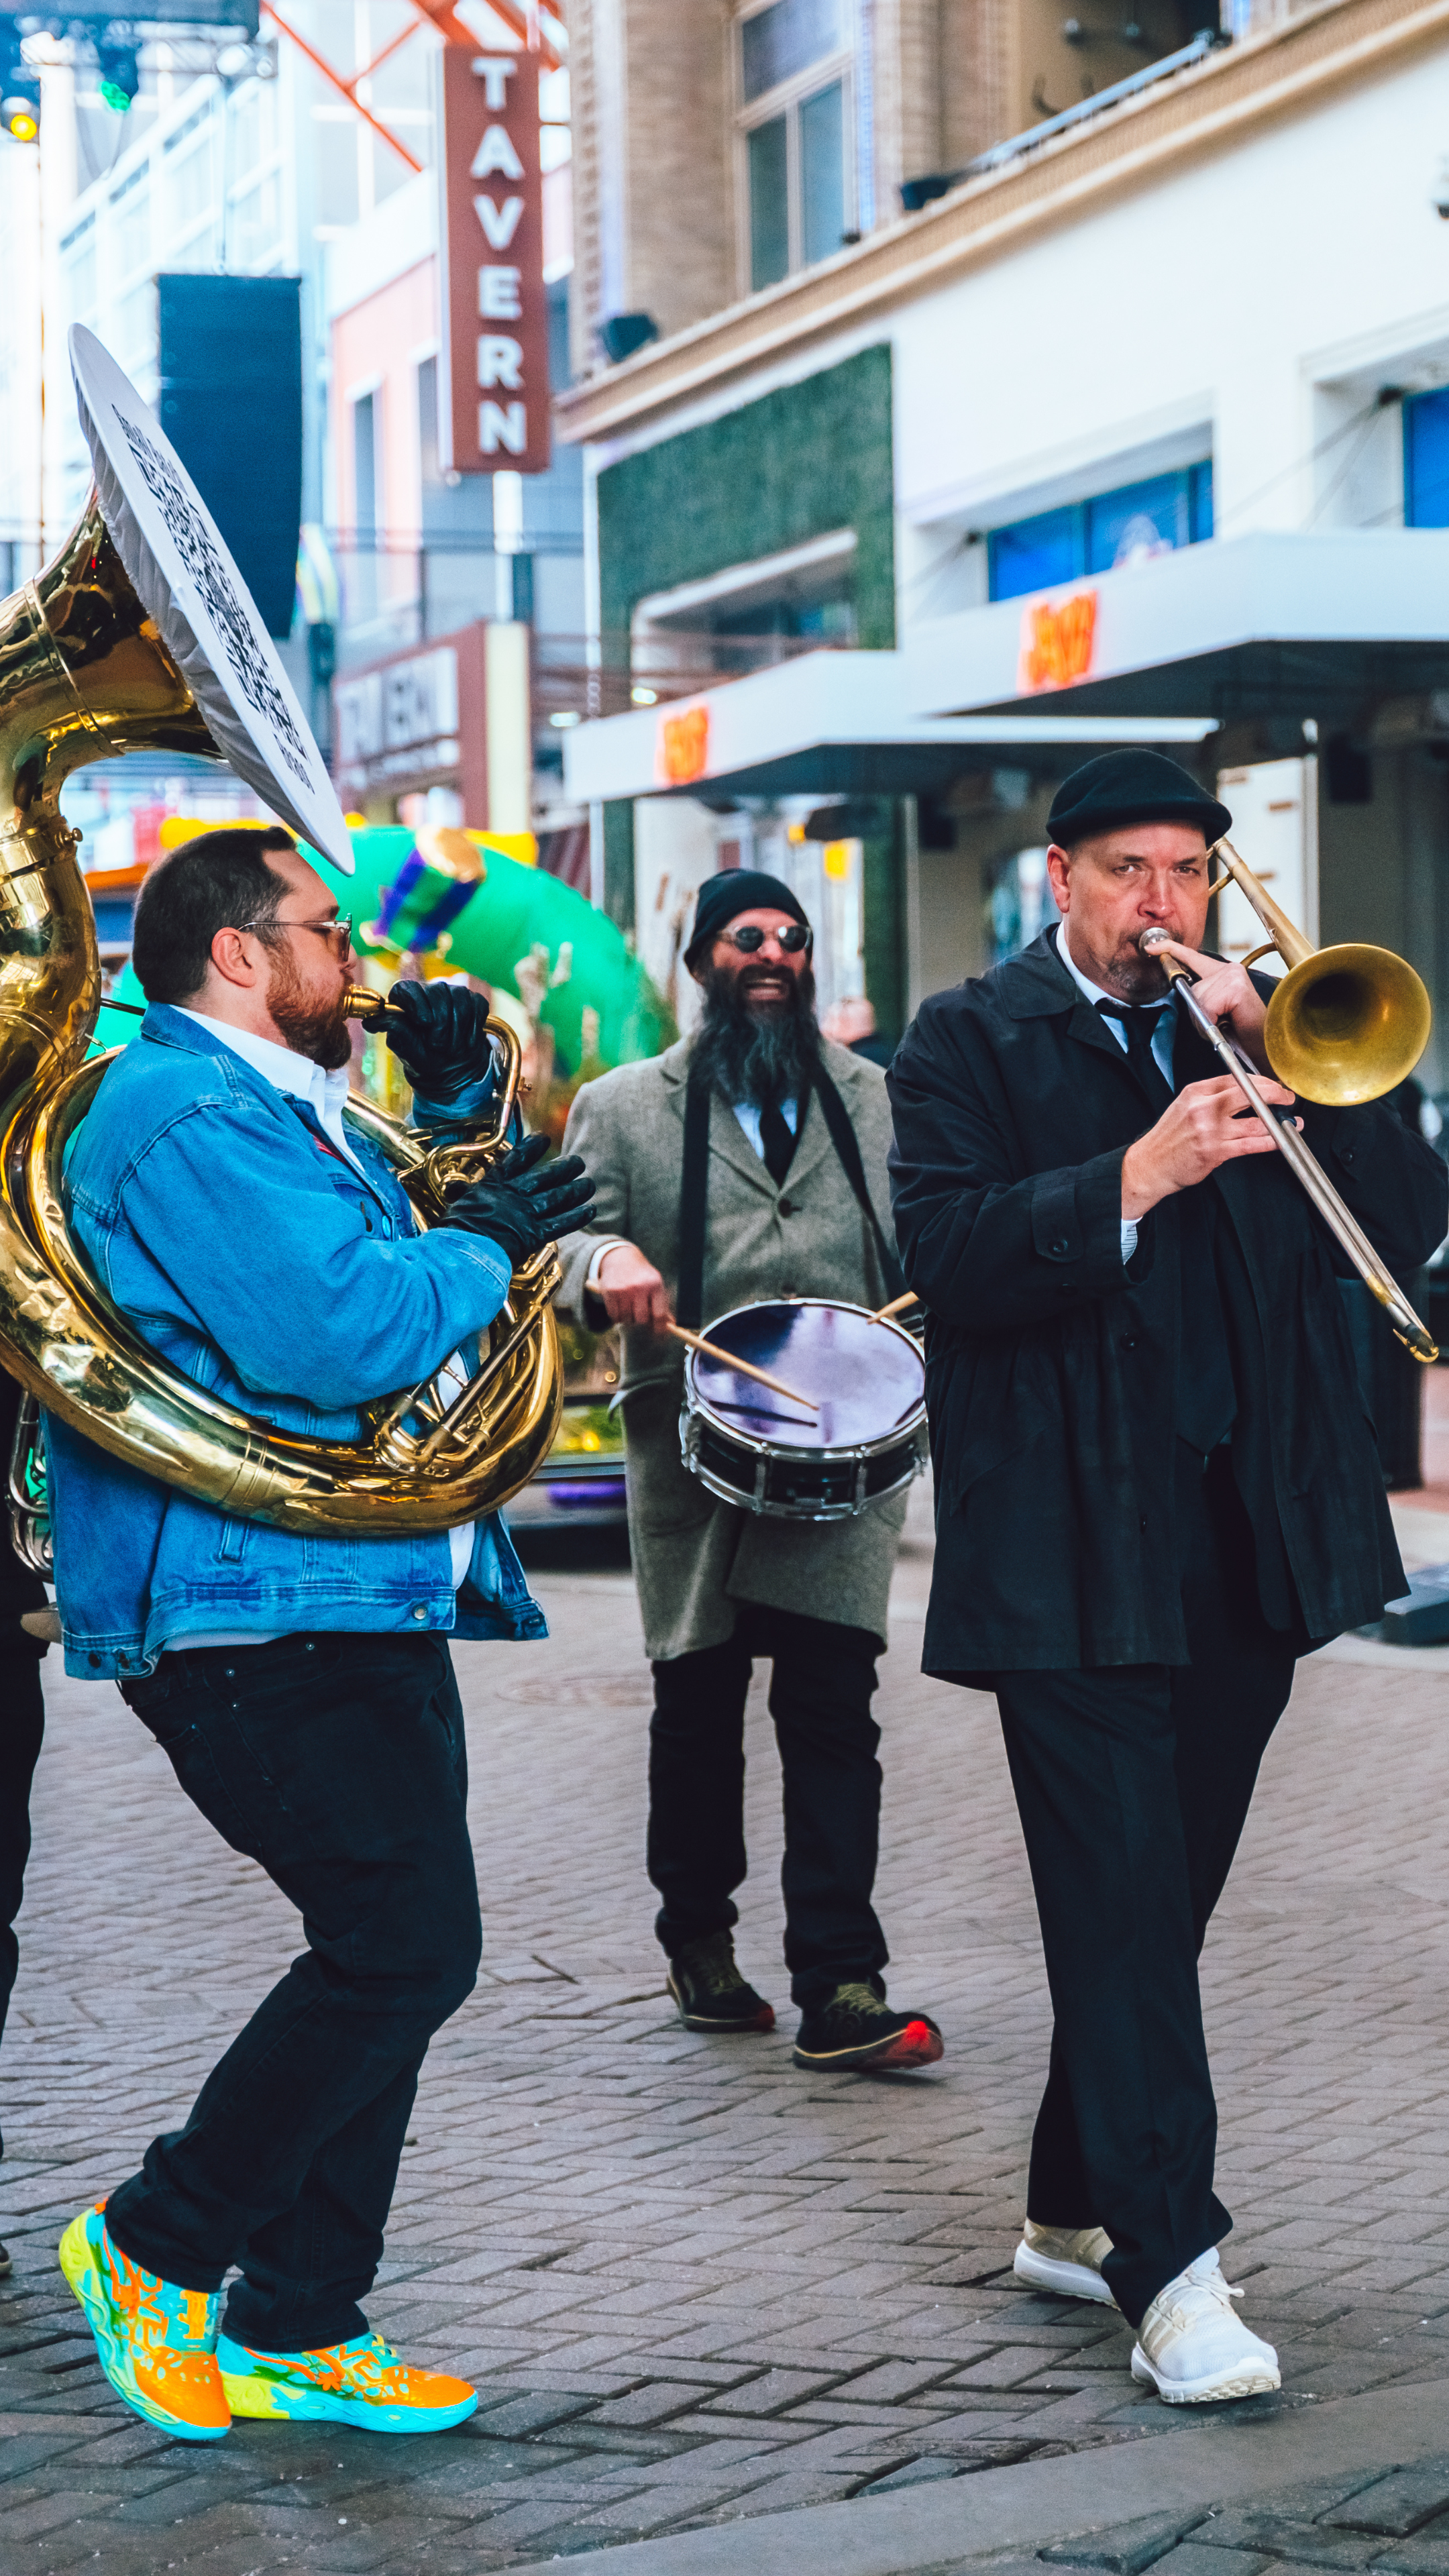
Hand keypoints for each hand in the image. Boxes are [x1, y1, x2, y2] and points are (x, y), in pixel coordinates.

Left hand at [378, 981, 494, 1104]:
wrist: (450, 1068)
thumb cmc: (422, 1055)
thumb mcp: (405, 1047)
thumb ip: (393, 1029)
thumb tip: (370, 1021)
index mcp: (407, 998)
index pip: (407, 988)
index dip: (416, 1002)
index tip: (423, 1022)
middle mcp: (429, 990)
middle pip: (438, 992)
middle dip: (440, 1024)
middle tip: (437, 1045)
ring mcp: (454, 993)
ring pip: (460, 1000)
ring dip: (457, 1030)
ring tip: (451, 1047)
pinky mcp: (474, 1001)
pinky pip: (477, 1007)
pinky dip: (472, 1028)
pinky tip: (465, 1041)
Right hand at [442, 1131, 595, 1265]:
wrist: (464, 1250)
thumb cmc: (456, 1231)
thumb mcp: (457, 1206)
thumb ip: (461, 1195)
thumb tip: (452, 1188)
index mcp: (494, 1184)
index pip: (516, 1159)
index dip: (532, 1147)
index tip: (544, 1138)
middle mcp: (514, 1194)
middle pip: (546, 1176)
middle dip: (565, 1168)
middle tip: (578, 1162)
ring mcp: (526, 1213)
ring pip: (558, 1197)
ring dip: (576, 1190)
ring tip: (589, 1184)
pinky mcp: (535, 1234)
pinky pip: (562, 1223)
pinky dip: (577, 1216)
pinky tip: (590, 1210)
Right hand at [596, 1241, 671, 1333]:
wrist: (620, 1257)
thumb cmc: (641, 1275)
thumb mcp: (654, 1283)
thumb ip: (661, 1304)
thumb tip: (670, 1325)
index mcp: (655, 1284)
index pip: (659, 1314)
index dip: (660, 1328)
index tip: (659, 1337)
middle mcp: (639, 1286)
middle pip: (642, 1319)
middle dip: (641, 1320)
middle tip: (639, 1313)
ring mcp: (623, 1289)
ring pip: (627, 1319)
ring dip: (628, 1317)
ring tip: (628, 1306)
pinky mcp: (609, 1291)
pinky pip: (614, 1316)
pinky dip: (617, 1316)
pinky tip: (619, 1305)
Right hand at [1121, 1075, 1299, 1219]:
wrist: (1149, 1165)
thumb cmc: (1168, 1138)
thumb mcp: (1184, 1106)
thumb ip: (1211, 1098)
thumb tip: (1245, 1093)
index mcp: (1196, 1092)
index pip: (1236, 1078)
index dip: (1261, 1081)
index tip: (1273, 1086)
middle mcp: (1203, 1108)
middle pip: (1249, 1093)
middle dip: (1275, 1094)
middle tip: (1287, 1098)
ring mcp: (1210, 1130)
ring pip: (1255, 1122)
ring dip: (1279, 1122)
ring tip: (1291, 1123)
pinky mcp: (1215, 1151)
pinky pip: (1251, 1144)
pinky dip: (1270, 1141)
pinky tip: (1280, 1139)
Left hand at [1150, 939, 1270, 1073]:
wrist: (1266, 1044)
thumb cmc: (1241, 1031)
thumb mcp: (1215, 1011)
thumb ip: (1201, 998)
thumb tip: (1185, 994)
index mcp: (1224, 972)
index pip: (1192, 957)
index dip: (1171, 950)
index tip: (1150, 947)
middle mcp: (1229, 969)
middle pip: (1192, 990)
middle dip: (1198, 1012)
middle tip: (1220, 1021)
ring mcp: (1233, 976)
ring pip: (1198, 1000)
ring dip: (1206, 1020)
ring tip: (1226, 1024)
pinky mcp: (1236, 988)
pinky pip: (1207, 1007)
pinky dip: (1212, 1021)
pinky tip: (1228, 1022)